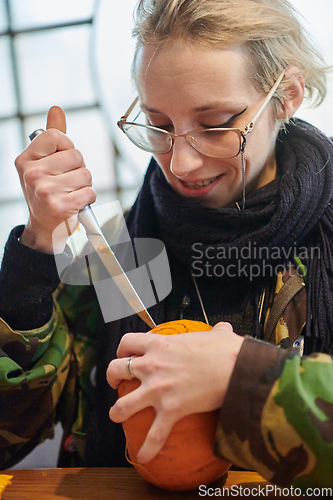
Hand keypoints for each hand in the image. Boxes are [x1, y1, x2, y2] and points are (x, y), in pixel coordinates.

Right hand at [15, 106, 95, 252]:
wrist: (45, 228)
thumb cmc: (47, 191)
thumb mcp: (44, 163)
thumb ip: (52, 138)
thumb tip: (56, 109)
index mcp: (26, 159)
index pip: (57, 136)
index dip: (68, 146)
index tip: (63, 161)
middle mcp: (32, 174)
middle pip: (76, 156)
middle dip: (79, 169)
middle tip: (67, 182)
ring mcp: (44, 191)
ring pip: (86, 174)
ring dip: (85, 185)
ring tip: (71, 193)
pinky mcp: (60, 206)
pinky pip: (90, 192)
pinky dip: (88, 199)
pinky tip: (76, 203)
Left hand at [107, 322, 243, 463]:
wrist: (237, 368)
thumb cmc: (227, 350)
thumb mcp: (218, 335)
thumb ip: (215, 332)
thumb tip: (224, 329)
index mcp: (159, 344)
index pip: (127, 342)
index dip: (122, 349)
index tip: (126, 354)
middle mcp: (152, 365)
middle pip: (116, 369)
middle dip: (111, 377)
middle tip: (117, 383)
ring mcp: (158, 389)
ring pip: (122, 404)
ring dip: (116, 412)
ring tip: (117, 416)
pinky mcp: (171, 410)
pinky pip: (154, 435)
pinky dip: (147, 449)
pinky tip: (143, 457)